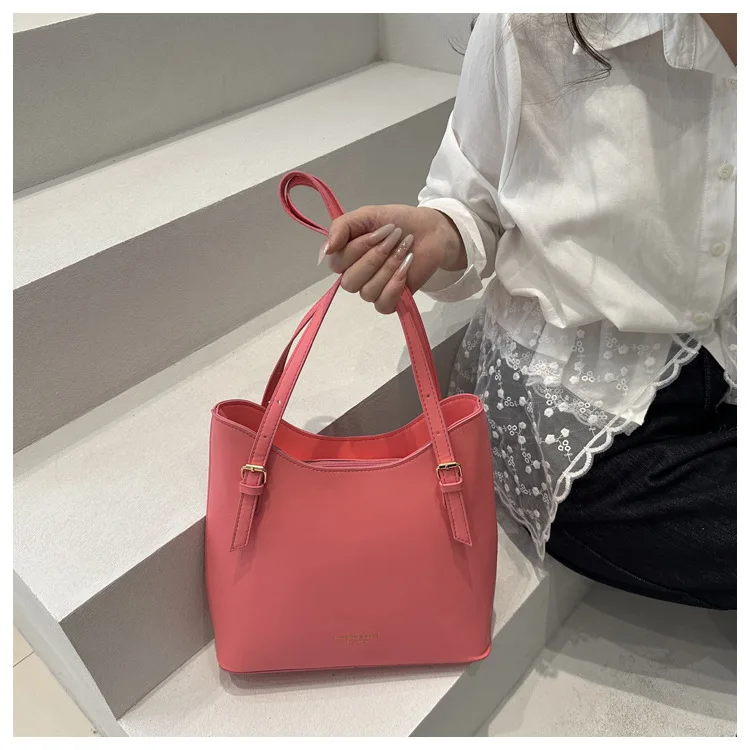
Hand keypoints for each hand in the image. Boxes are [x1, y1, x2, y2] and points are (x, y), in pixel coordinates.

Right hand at [320, 205, 466, 313]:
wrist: (429, 230)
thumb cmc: (397, 222)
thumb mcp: (366, 215)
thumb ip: (341, 227)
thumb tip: (325, 251)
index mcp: (344, 257)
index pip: (336, 264)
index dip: (358, 248)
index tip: (380, 230)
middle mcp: (354, 277)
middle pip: (350, 281)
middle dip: (376, 256)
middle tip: (395, 237)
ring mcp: (371, 291)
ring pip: (367, 292)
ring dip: (389, 267)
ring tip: (404, 249)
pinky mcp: (390, 302)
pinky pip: (383, 305)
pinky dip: (395, 286)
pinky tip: (406, 267)